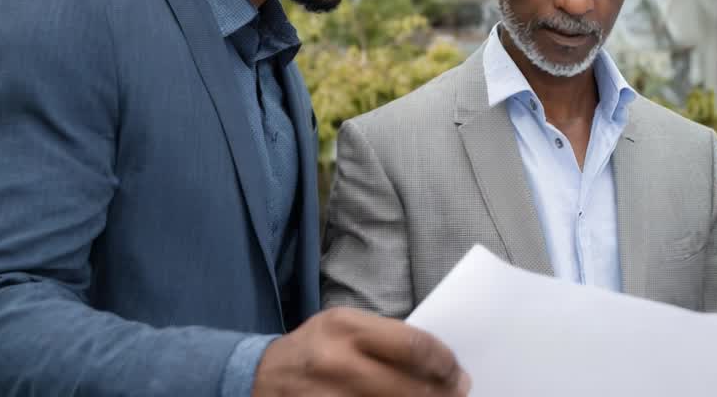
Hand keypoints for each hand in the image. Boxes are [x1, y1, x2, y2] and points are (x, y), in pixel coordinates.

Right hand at [252, 307, 469, 395]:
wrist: (258, 377)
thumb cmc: (314, 349)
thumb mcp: (344, 327)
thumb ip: (385, 339)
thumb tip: (438, 364)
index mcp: (346, 326)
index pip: (413, 344)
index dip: (444, 362)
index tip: (457, 372)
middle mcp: (336, 360)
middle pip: (407, 387)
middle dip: (441, 395)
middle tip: (458, 394)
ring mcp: (327, 396)